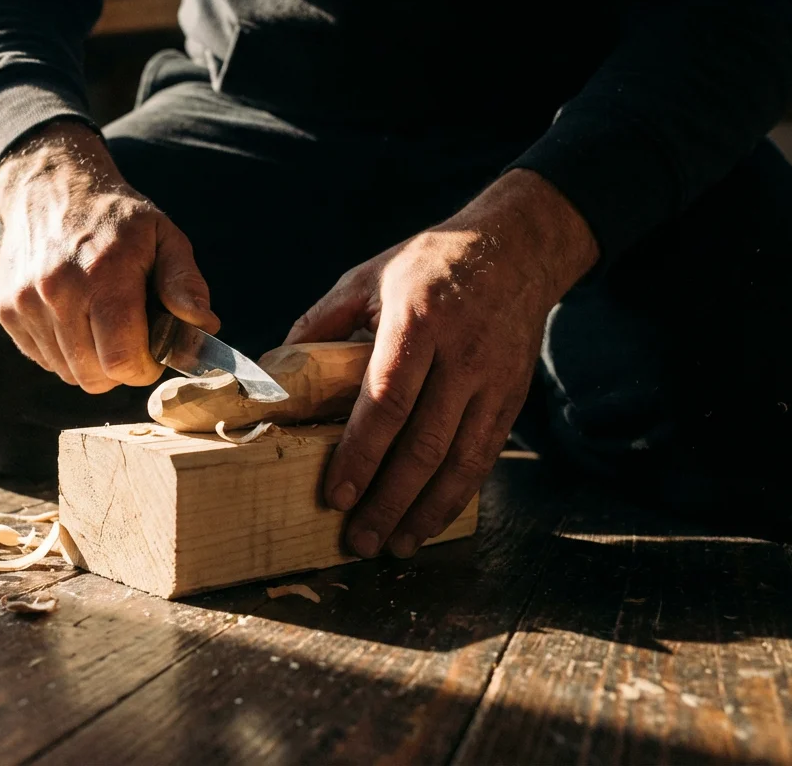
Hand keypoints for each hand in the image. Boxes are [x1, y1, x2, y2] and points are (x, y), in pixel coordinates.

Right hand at [0, 121, 219, 392]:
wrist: (48, 186)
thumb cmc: (115, 216)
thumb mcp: (163, 236)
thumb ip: (185, 282)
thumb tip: (203, 327)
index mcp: (104, 272)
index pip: (121, 360)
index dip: (145, 368)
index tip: (153, 352)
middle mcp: (58, 290)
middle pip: (94, 376)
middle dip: (121, 369)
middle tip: (131, 340)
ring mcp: (26, 302)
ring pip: (68, 373)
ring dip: (92, 361)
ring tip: (102, 324)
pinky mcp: (7, 310)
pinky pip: (45, 360)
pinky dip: (65, 352)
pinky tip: (76, 318)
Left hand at [286, 169, 598, 557]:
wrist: (517, 247)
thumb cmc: (429, 263)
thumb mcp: (368, 277)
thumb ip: (320, 323)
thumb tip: (274, 371)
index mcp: (417, 321)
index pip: (385, 400)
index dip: (360, 454)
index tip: (335, 495)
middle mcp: (460, 354)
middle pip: (423, 442)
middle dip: (388, 498)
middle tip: (359, 539)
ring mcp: (492, 379)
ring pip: (459, 460)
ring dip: (426, 511)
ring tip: (394, 544)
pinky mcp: (512, 396)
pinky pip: (484, 456)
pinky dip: (457, 495)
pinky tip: (431, 520)